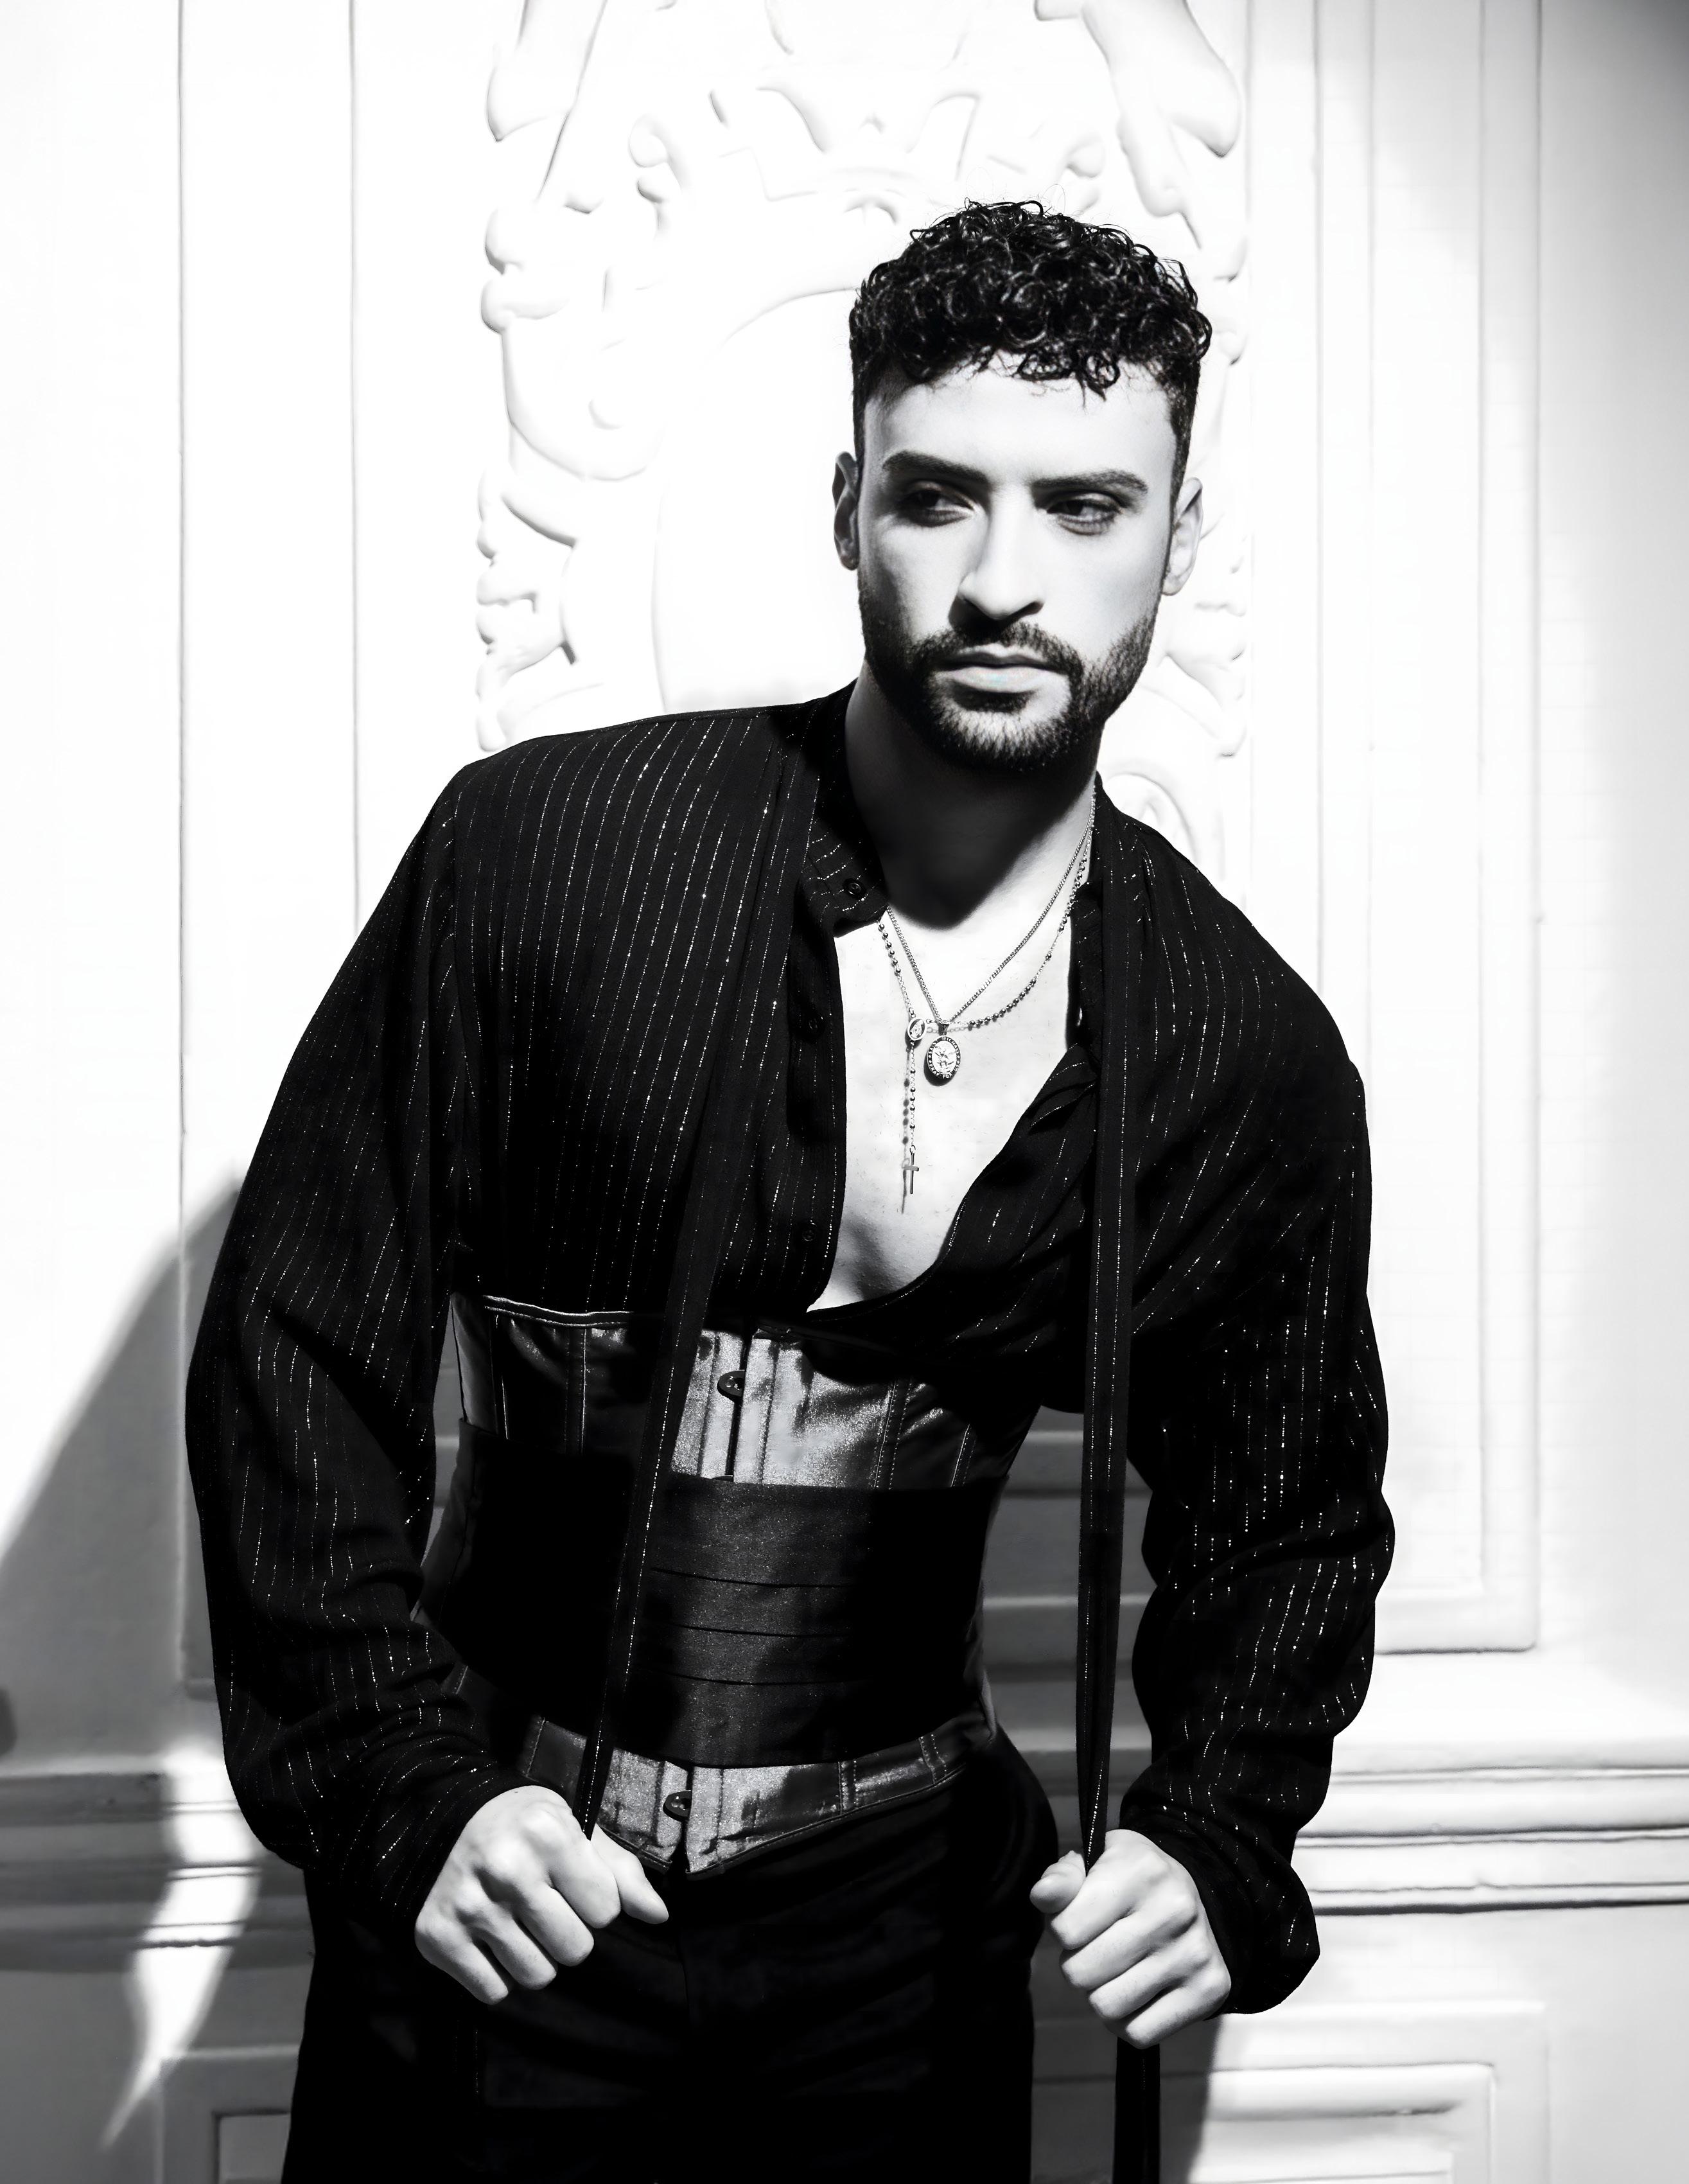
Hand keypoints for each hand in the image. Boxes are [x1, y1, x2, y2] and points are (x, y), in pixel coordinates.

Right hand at [415, 1783, 667, 2004]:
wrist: (437, 1815)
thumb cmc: (519, 1823)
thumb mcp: (573, 1827)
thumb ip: (619, 1870)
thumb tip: (658, 1916)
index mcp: (549, 1834)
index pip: (606, 1910)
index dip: (594, 1901)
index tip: (571, 1884)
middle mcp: (508, 1871)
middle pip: (574, 1950)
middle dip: (567, 1933)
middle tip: (544, 1907)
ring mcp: (470, 1907)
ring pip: (536, 1976)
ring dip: (534, 1957)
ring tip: (518, 1923)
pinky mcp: (437, 1938)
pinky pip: (493, 1991)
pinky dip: (496, 1975)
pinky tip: (489, 1940)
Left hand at [1030, 1829, 1229, 2046]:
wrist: (1198, 1900)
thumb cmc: (1133, 1882)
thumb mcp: (1096, 1862)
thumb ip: (1062, 1879)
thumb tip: (1042, 1896)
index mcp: (1142, 1870)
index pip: (1066, 1929)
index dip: (1063, 1930)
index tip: (1081, 1920)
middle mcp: (1174, 1909)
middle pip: (1082, 1973)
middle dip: (1078, 1965)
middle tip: (1097, 1949)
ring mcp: (1194, 1953)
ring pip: (1107, 2007)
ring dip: (1100, 1994)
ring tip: (1116, 1970)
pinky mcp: (1209, 1991)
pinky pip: (1140, 2033)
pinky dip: (1127, 2022)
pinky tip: (1136, 1994)